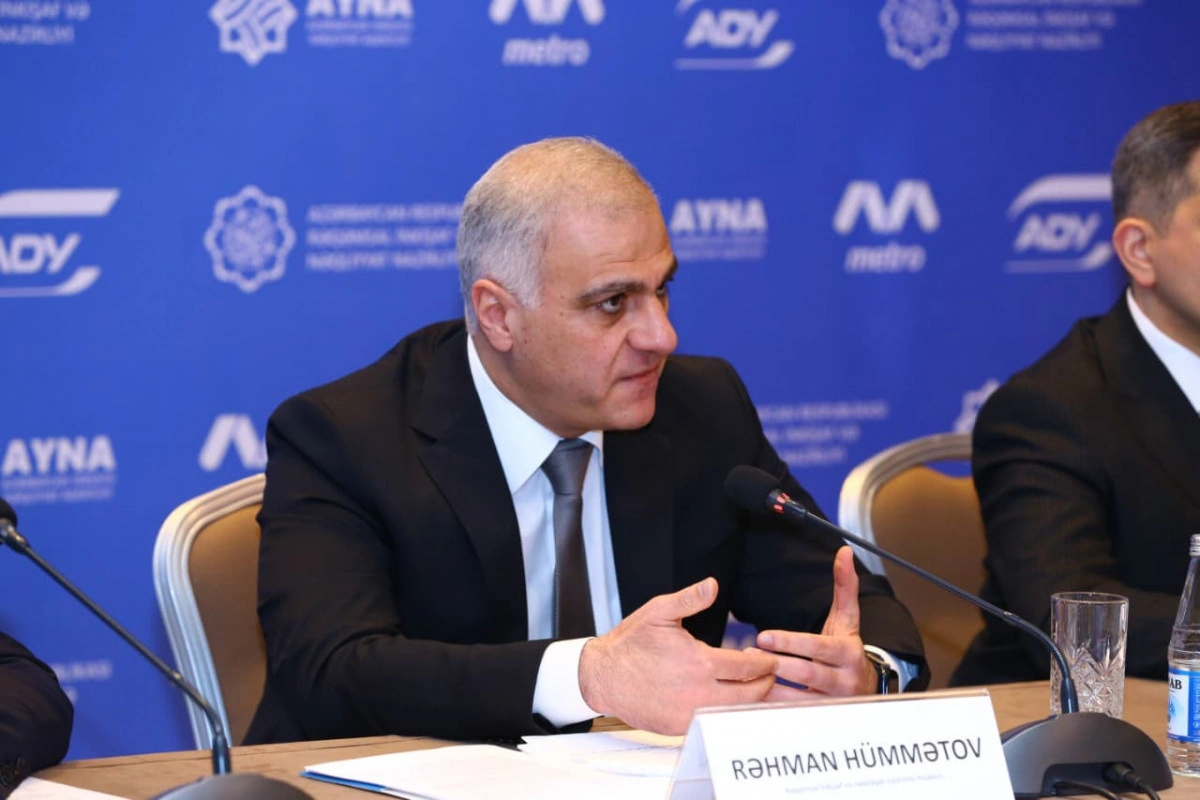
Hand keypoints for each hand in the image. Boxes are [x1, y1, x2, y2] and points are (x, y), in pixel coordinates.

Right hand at [579, 577, 778, 734]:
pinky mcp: (679, 728)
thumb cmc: (630, 643)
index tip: (768, 659)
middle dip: (764, 684)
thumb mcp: (659, 612)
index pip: (747, 668)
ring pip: (733, 712)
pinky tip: (724, 699)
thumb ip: (690, 599)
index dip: (763, 663)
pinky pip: (712, 722)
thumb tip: (712, 585)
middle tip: (768, 674)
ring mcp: (689, 714)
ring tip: (750, 686)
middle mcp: (698, 693)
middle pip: (749, 695)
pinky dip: (724, 713)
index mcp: (699, 662)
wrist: (602, 676)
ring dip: (748, 700)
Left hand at [753, 546, 875, 699]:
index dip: (791, 642)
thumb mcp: (847, 619)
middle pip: (808, 673)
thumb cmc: (847, 648)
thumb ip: (844, 587)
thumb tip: (843, 551)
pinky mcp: (821, 718)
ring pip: (799, 698)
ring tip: (746, 674)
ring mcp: (834, 703)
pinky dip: (772, 707)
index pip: (818, 647)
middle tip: (748, 655)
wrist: (866, 687)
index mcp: (848, 653)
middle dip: (777, 663)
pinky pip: (794, 714)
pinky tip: (751, 696)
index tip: (763, 636)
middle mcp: (845, 680)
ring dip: (770, 687)